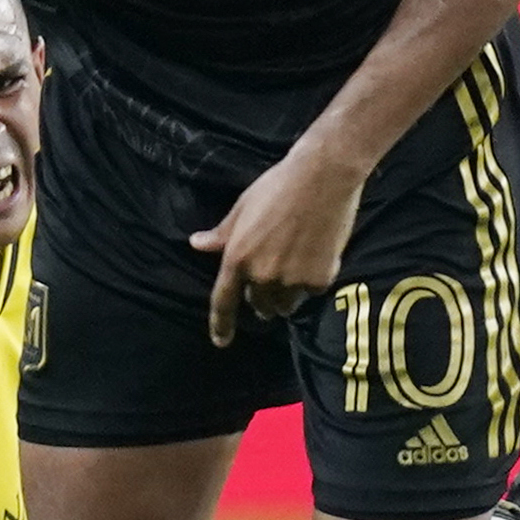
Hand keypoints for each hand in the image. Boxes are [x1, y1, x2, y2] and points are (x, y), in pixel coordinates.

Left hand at [189, 146, 368, 346]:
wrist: (323, 178)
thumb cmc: (277, 187)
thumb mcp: (242, 208)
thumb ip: (222, 234)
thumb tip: (196, 244)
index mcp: (237, 258)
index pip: (223, 301)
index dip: (221, 324)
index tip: (221, 342)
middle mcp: (262, 276)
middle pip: (260, 305)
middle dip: (262, 297)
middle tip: (273, 275)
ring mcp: (292, 280)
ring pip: (286, 304)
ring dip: (286, 295)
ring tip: (294, 266)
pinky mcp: (319, 279)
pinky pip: (311, 291)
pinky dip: (312, 280)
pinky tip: (317, 254)